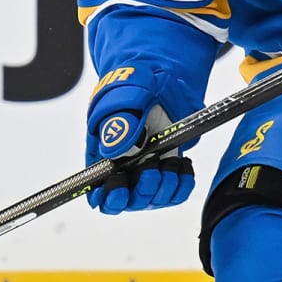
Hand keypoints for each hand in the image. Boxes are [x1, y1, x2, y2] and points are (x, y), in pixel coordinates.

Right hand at [85, 67, 195, 213]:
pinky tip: (183, 163)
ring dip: (165, 185)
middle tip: (152, 162)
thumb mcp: (124, 97)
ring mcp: (147, 173)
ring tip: (171, 159)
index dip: (107, 198)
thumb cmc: (134, 86)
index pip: (97, 193)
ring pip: (154, 200)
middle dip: (143, 188)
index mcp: (102, 156)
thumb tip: (112, 149)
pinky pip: (177, 193)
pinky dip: (183, 182)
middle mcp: (123, 170)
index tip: (121, 185)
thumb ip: (118, 123)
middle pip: (129, 202)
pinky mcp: (168, 172)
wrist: (162, 80)